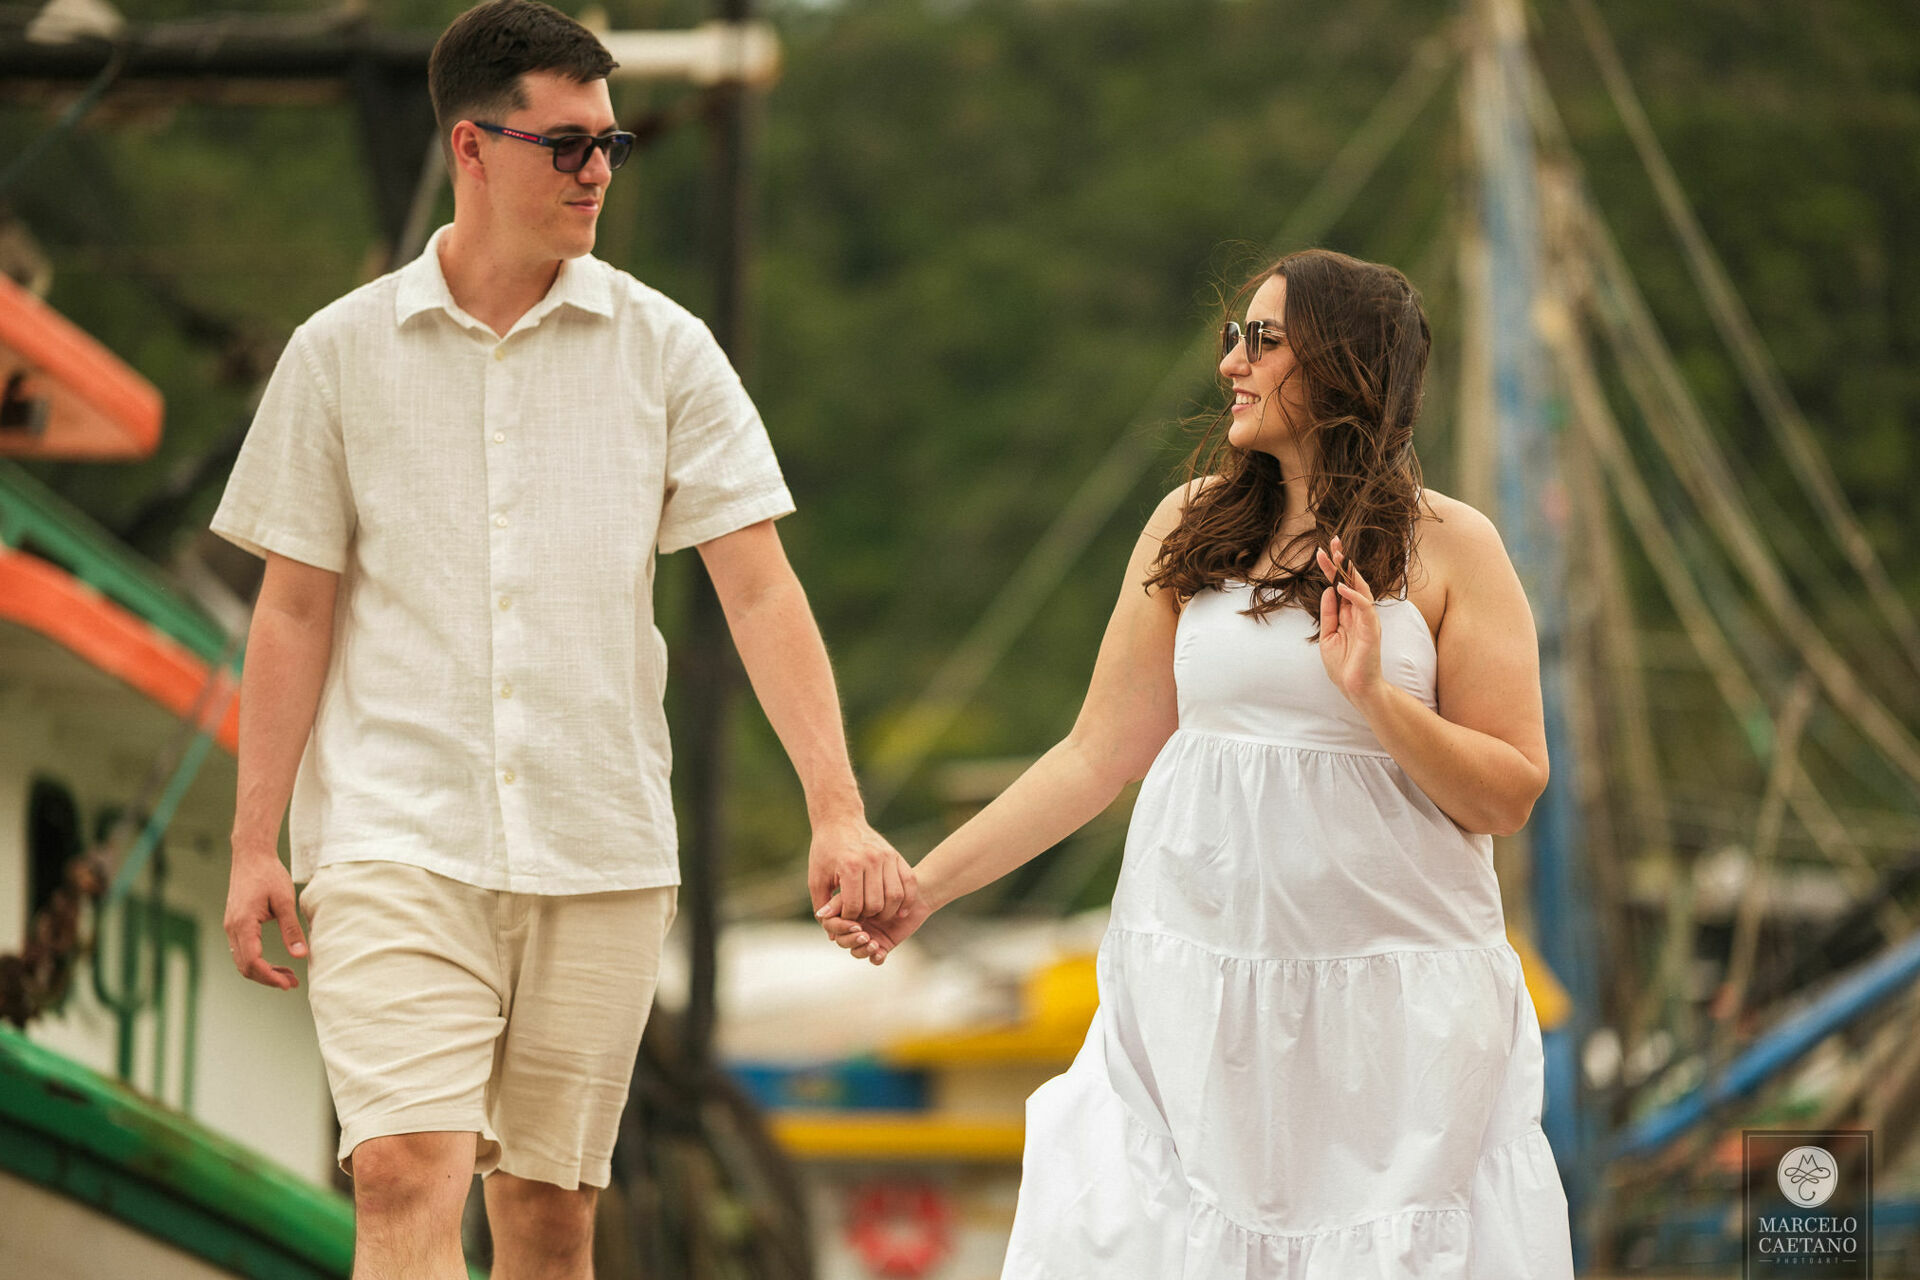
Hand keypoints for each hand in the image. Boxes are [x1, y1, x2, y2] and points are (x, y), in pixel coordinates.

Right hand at [224, 848, 307, 989]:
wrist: (251, 856)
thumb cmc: (269, 874)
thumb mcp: (286, 900)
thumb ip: (292, 929)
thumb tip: (301, 955)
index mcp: (243, 923)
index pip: (252, 961)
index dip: (269, 976)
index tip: (288, 983)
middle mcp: (232, 928)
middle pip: (245, 966)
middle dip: (268, 978)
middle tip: (292, 983)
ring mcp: (231, 927)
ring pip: (243, 961)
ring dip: (263, 971)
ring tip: (288, 976)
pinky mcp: (235, 924)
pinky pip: (243, 951)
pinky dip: (258, 961)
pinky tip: (276, 963)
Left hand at [808, 817, 918, 921]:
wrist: (840, 820)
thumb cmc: (825, 851)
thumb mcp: (817, 878)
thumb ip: (822, 906)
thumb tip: (832, 934)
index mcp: (850, 866)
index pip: (854, 906)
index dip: (849, 918)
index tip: (844, 917)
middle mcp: (871, 860)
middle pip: (876, 904)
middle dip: (867, 917)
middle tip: (860, 917)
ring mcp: (887, 856)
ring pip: (895, 896)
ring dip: (887, 912)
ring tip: (877, 914)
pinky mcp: (896, 855)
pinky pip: (909, 882)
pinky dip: (907, 900)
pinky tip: (900, 910)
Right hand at [817, 892, 934, 965]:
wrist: (917, 890)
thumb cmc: (890, 883)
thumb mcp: (863, 886)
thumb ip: (843, 900)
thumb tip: (821, 914)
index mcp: (846, 911)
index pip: (833, 926)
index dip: (840, 928)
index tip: (854, 923)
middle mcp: (855, 925)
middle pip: (843, 941)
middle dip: (852, 940)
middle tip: (865, 935)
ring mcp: (868, 936)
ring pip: (857, 951)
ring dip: (863, 950)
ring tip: (874, 944)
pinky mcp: (883, 944)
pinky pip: (875, 958)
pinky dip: (876, 958)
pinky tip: (880, 953)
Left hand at [1316, 536, 1384, 706]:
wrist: (1356, 688)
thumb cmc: (1344, 666)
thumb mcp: (1328, 636)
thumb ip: (1329, 613)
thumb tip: (1328, 590)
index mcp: (1349, 614)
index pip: (1340, 585)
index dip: (1332, 568)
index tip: (1321, 551)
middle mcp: (1360, 613)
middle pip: (1352, 581)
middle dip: (1342, 561)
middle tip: (1333, 541)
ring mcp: (1367, 620)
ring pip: (1361, 588)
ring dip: (1349, 571)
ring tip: (1337, 555)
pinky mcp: (1371, 630)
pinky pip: (1365, 607)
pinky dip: (1353, 595)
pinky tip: (1340, 586)